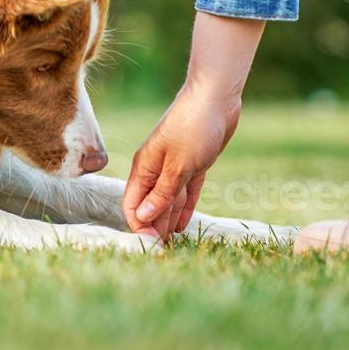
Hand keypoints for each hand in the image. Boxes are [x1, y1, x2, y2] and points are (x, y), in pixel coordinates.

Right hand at [122, 84, 240, 238]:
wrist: (215, 97)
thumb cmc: (193, 126)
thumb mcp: (179, 164)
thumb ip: (162, 192)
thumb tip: (143, 217)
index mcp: (144, 167)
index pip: (133, 204)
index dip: (139, 225)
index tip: (151, 245)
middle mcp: (156, 169)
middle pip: (150, 204)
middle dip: (153, 227)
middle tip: (164, 252)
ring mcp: (174, 166)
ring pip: (168, 200)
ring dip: (168, 220)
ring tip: (172, 244)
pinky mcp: (194, 164)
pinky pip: (186, 192)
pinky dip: (184, 208)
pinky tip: (182, 225)